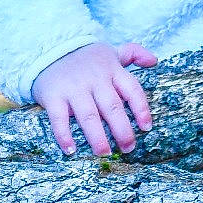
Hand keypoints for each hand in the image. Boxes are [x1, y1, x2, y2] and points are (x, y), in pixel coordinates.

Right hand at [33, 42, 156, 157]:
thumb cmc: (84, 56)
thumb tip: (154, 60)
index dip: (141, 109)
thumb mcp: (110, 51)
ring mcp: (73, 88)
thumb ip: (133, 54)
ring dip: (97, 137)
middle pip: (112, 107)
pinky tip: (71, 150)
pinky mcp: (53, 96)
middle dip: (122, 130)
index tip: (146, 128)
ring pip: (89, 115)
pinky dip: (64, 135)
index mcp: (111, 70)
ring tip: (104, 153)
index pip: (132, 90)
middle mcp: (95, 79)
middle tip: (128, 148)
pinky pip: (59, 118)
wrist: (48, 48)